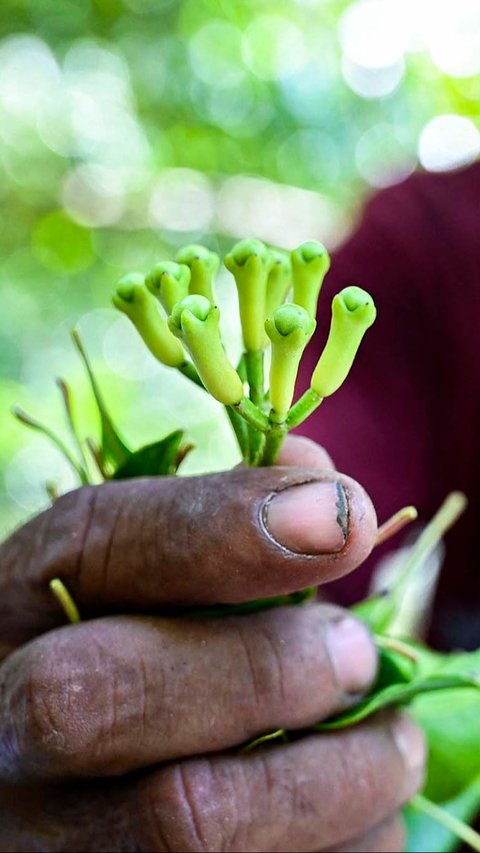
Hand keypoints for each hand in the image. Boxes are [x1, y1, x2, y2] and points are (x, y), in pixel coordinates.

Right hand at [0, 436, 424, 851]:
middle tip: (358, 656)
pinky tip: (359, 816)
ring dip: (331, 778)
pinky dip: (337, 848)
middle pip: (98, 699)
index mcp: (10, 610)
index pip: (92, 544)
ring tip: (388, 745)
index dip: (223, 526)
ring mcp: (41, 841)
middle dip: (265, 669)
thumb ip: (214, 526)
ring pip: (184, 823)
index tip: (344, 513)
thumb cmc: (125, 651)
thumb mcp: (139, 580)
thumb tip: (323, 485)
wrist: (70, 784)